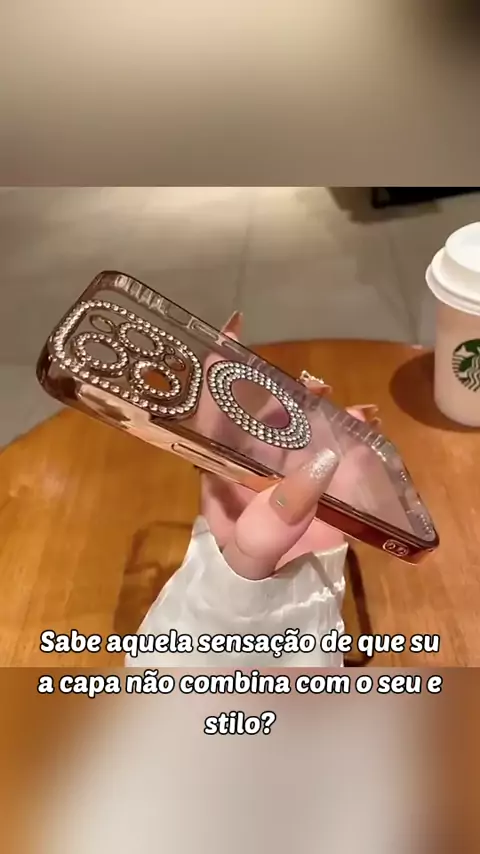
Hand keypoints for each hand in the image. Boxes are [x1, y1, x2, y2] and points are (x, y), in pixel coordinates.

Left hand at [201, 312, 379, 579]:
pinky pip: (338, 445)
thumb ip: (274, 521)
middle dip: (291, 390)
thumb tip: (319, 467)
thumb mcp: (251, 551)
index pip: (214, 412)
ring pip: (307, 423)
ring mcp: (288, 462)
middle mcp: (254, 455)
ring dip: (329, 411)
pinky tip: (369, 427)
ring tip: (357, 413)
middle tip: (317, 386)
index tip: (233, 330)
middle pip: (268, 409)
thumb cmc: (245, 565)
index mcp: (222, 466)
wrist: (271, 590)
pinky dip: (356, 433)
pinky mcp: (318, 474)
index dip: (219, 370)